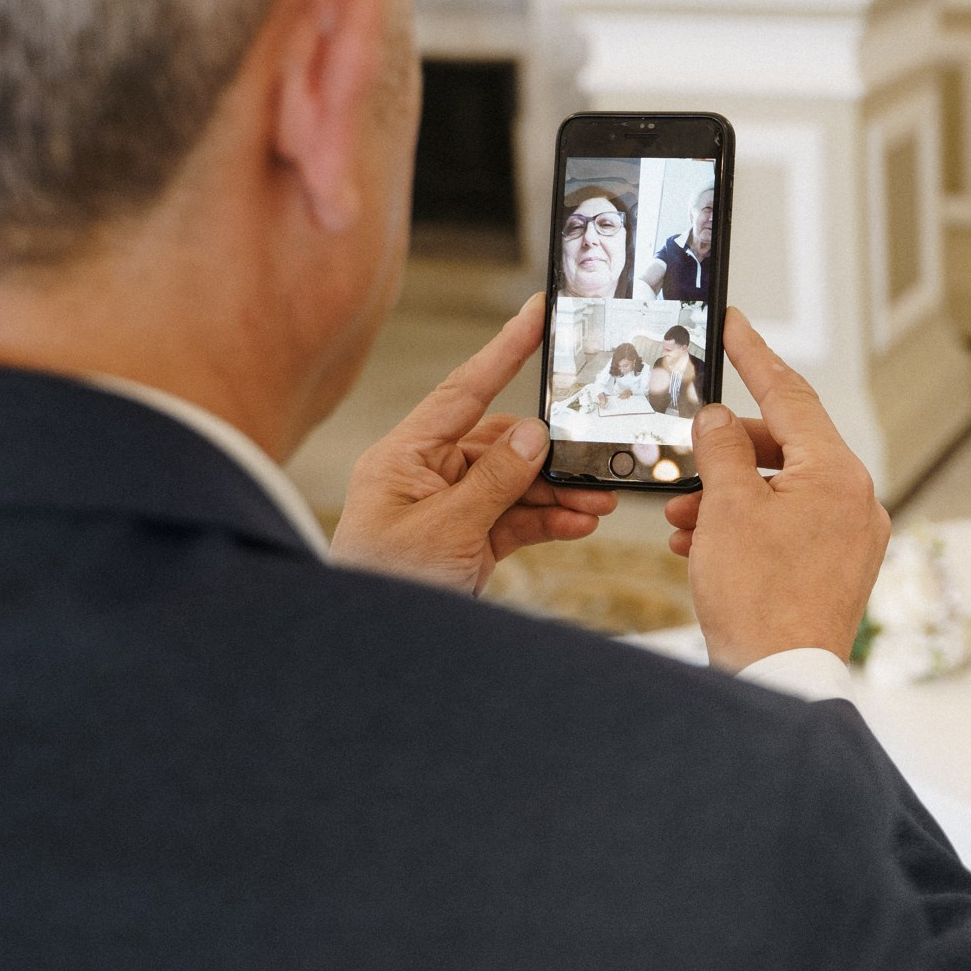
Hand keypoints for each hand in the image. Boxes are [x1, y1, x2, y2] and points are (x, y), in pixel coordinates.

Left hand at [330, 294, 616, 593]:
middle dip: (551, 455)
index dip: (503, 352)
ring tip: (600, 505)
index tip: (536, 314)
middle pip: (500, 445)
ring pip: (514, 484)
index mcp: (404, 458)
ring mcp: (446, 510)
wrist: (371, 656)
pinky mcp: (463, 541)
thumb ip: (494, 480)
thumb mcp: (445, 531)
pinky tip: (579, 524)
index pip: (462, 392)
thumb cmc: (384, 589)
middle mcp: (424, 476)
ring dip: (558, 493)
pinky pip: (514, 519)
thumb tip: (534, 434)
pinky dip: (547, 520)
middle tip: (599, 463)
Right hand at [662, 308, 888, 668]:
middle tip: (685, 457)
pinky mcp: (838, 570)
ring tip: (683, 521)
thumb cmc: (759, 601)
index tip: (733, 324)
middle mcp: (857, 500)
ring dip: (728, 498)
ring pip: (781, 491)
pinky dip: (747, 527)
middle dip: (727, 455)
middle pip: (784, 447)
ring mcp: (852, 538)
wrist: (783, 684)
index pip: (791, 394)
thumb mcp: (726, 510)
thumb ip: (721, 450)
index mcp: (838, 473)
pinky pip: (789, 527)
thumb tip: (718, 419)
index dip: (754, 356)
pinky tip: (705, 546)